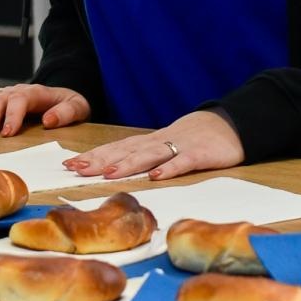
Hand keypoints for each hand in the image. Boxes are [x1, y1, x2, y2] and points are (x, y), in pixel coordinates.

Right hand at [0, 84, 91, 137]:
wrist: (63, 98)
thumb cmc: (69, 106)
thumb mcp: (78, 108)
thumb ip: (67, 113)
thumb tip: (48, 120)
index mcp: (37, 92)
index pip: (21, 99)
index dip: (12, 115)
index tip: (6, 133)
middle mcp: (18, 90)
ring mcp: (6, 94)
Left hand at [63, 111, 244, 181]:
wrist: (230, 124)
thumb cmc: (193, 138)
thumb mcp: (165, 146)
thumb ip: (143, 156)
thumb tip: (113, 170)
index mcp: (150, 142)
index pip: (117, 148)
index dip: (94, 156)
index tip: (70, 164)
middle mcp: (160, 142)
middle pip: (126, 151)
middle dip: (101, 160)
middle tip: (77, 168)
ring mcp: (179, 147)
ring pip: (150, 155)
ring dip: (129, 164)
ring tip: (109, 174)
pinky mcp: (200, 154)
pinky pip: (184, 162)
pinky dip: (170, 168)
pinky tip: (157, 176)